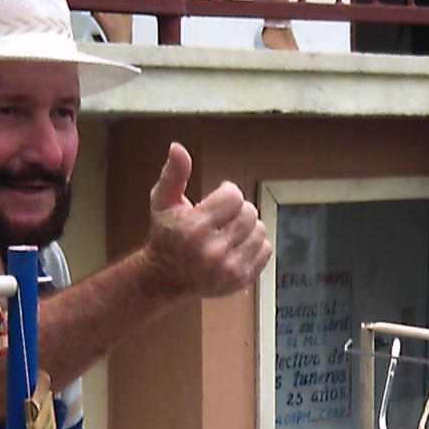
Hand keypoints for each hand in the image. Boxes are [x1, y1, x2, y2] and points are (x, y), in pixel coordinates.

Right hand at [144, 142, 271, 297]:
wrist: (166, 278)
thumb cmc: (165, 237)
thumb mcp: (163, 202)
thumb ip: (174, 174)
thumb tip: (178, 148)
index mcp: (195, 228)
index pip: (234, 195)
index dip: (226, 193)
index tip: (216, 200)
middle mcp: (213, 250)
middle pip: (248, 212)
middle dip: (236, 210)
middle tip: (221, 218)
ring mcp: (229, 267)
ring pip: (259, 229)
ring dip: (246, 227)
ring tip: (228, 232)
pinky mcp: (241, 279)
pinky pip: (265, 249)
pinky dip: (255, 245)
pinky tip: (237, 246)